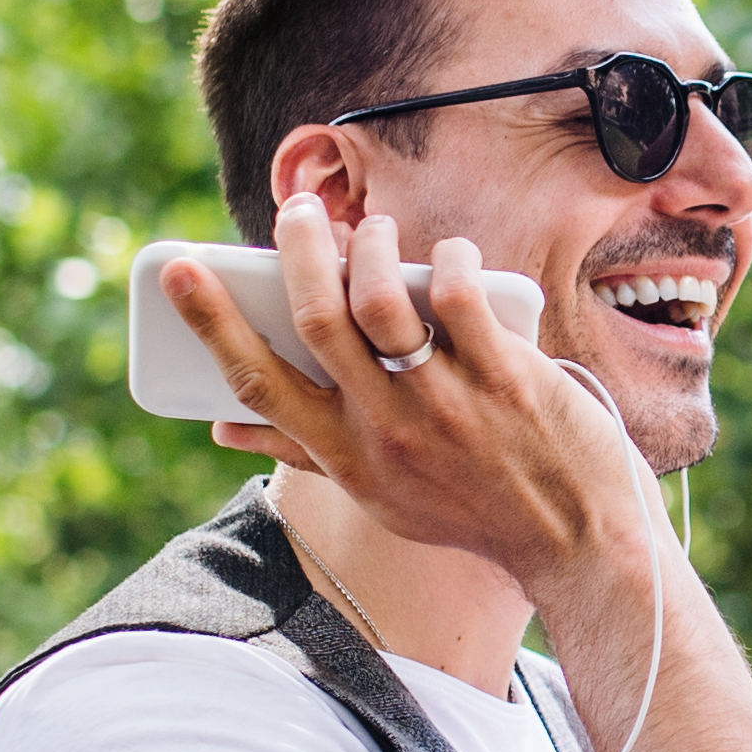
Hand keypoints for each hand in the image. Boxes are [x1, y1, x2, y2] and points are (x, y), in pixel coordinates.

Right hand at [162, 193, 642, 600]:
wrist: (575, 541)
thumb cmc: (469, 509)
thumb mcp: (376, 494)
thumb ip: (304, 452)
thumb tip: (219, 426)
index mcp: (344, 458)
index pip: (256, 384)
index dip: (208, 322)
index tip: (176, 270)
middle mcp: (386, 430)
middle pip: (316, 320)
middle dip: (298, 251)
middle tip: (299, 210)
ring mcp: (446, 402)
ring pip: (383, 299)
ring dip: (370, 246)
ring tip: (371, 227)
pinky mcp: (505, 376)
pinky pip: (460, 296)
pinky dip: (449, 260)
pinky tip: (448, 254)